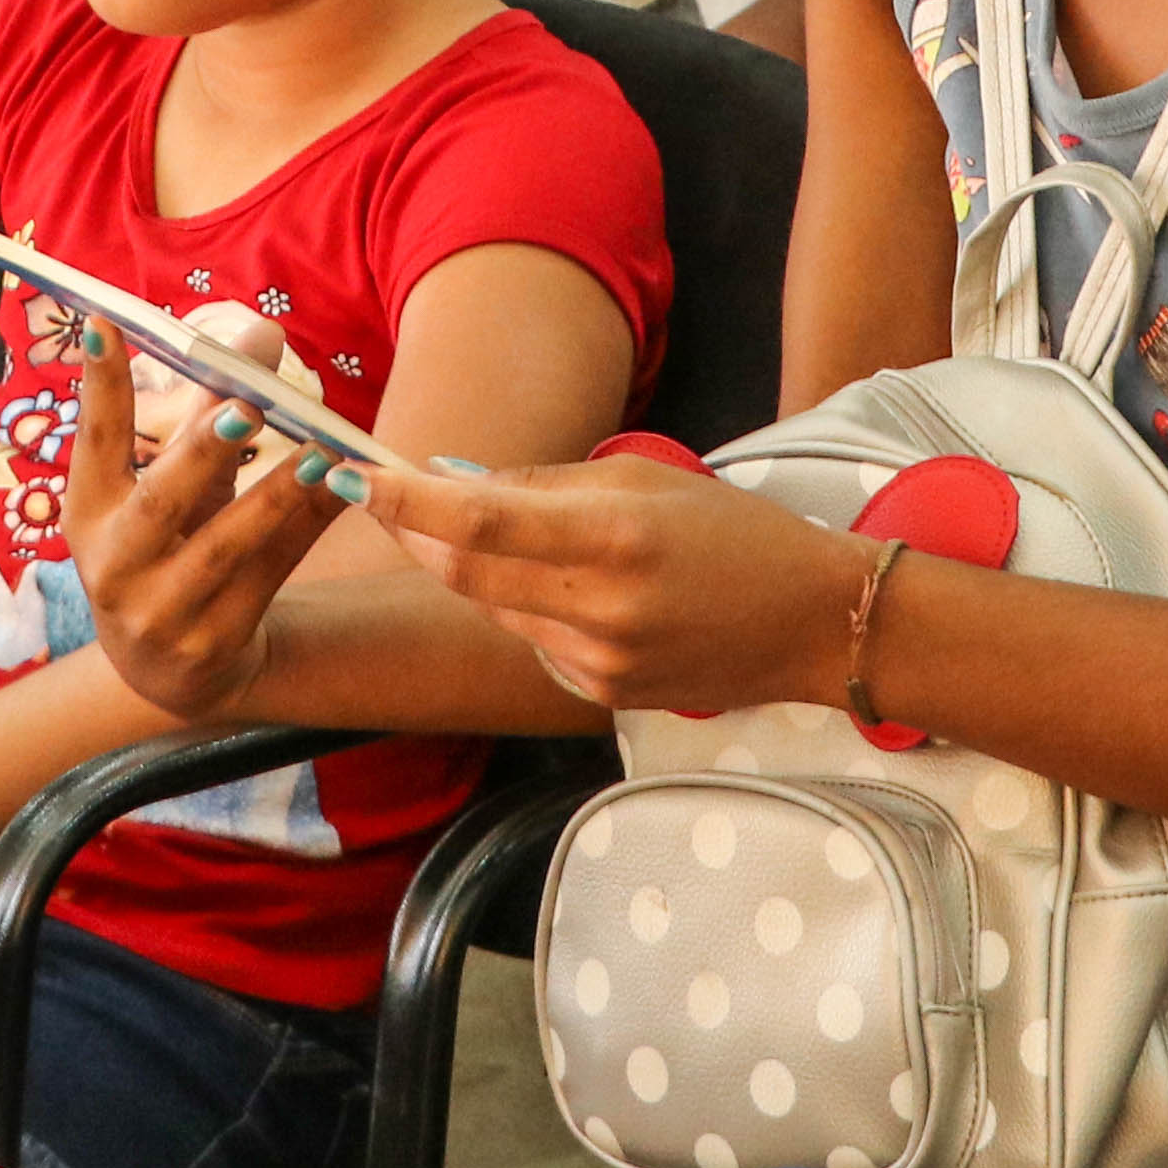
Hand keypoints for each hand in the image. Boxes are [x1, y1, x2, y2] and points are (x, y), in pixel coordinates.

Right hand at [60, 305, 352, 720]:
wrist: (171, 672)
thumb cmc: (169, 550)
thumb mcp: (173, 491)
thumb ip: (210, 417)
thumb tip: (263, 333)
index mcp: (90, 515)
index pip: (94, 443)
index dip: (98, 386)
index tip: (107, 324)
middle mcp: (114, 564)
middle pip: (160, 502)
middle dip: (203, 451)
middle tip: (247, 405)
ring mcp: (160, 611)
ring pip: (224, 547)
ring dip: (276, 498)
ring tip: (321, 453)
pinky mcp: (212, 643)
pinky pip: (270, 575)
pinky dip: (307, 529)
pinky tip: (342, 490)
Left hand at [358, 454, 865, 719]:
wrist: (812, 624)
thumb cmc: (733, 533)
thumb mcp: (643, 479)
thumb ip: (542, 485)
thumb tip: (451, 483)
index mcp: (612, 537)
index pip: (479, 521)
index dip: (406, 500)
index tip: (356, 473)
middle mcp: (598, 608)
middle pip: (466, 572)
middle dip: (415, 533)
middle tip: (381, 495)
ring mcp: (597, 661)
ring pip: (492, 608)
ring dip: (466, 568)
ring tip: (472, 528)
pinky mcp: (600, 694)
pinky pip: (529, 641)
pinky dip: (518, 606)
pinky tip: (551, 584)